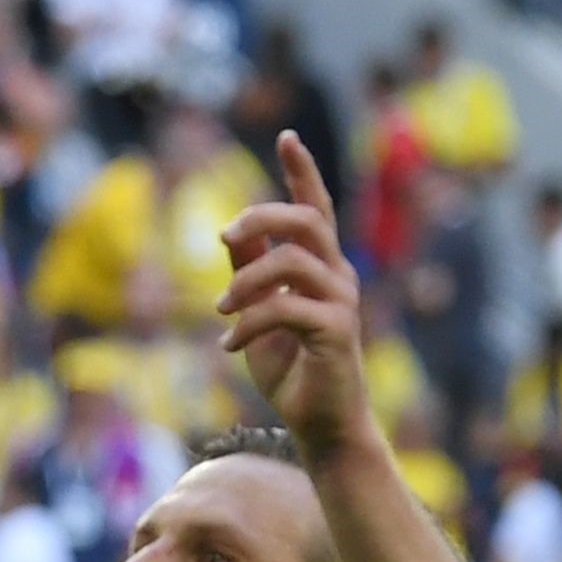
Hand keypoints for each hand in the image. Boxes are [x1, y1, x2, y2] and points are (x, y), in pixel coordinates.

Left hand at [216, 134, 374, 457]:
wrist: (319, 426)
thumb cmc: (291, 371)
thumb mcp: (256, 313)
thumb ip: (249, 272)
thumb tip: (231, 231)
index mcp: (321, 266)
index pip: (315, 208)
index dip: (302, 171)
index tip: (286, 136)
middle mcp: (338, 276)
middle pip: (305, 220)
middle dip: (260, 218)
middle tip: (223, 235)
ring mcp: (342, 301)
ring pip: (293, 261)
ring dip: (246, 282)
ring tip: (220, 312)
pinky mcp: (337, 331)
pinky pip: (286, 308)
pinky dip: (248, 323)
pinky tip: (229, 345)